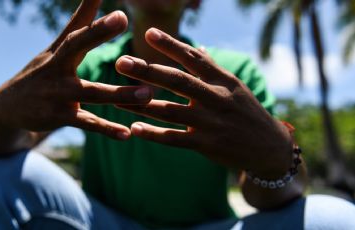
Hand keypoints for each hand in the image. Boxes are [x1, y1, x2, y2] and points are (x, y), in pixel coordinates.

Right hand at [0, 0, 152, 139]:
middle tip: (122, 19)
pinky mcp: (60, 117)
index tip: (119, 12)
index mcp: (59, 51)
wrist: (9, 107)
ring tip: (148, 94)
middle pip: (76, 48)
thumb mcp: (56, 48)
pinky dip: (106, 129)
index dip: (95, 19)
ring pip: (91, 93)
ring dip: (119, 94)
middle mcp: (56, 69)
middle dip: (97, 33)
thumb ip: (79, 23)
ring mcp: (57, 95)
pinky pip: (87, 123)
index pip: (76, 29)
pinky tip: (127, 134)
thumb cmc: (41, 72)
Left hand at [115, 28, 292, 174]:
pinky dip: (154, 134)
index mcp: (223, 80)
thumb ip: (212, 68)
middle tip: (121, 62)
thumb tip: (197, 47)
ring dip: (141, 105)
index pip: (193, 58)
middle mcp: (216, 98)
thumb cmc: (247, 112)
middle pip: (177, 81)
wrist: (270, 148)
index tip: (148, 33)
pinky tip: (135, 129)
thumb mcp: (235, 86)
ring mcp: (211, 123)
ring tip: (116, 99)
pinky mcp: (207, 145)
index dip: (170, 45)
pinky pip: (175, 139)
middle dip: (148, 71)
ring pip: (170, 111)